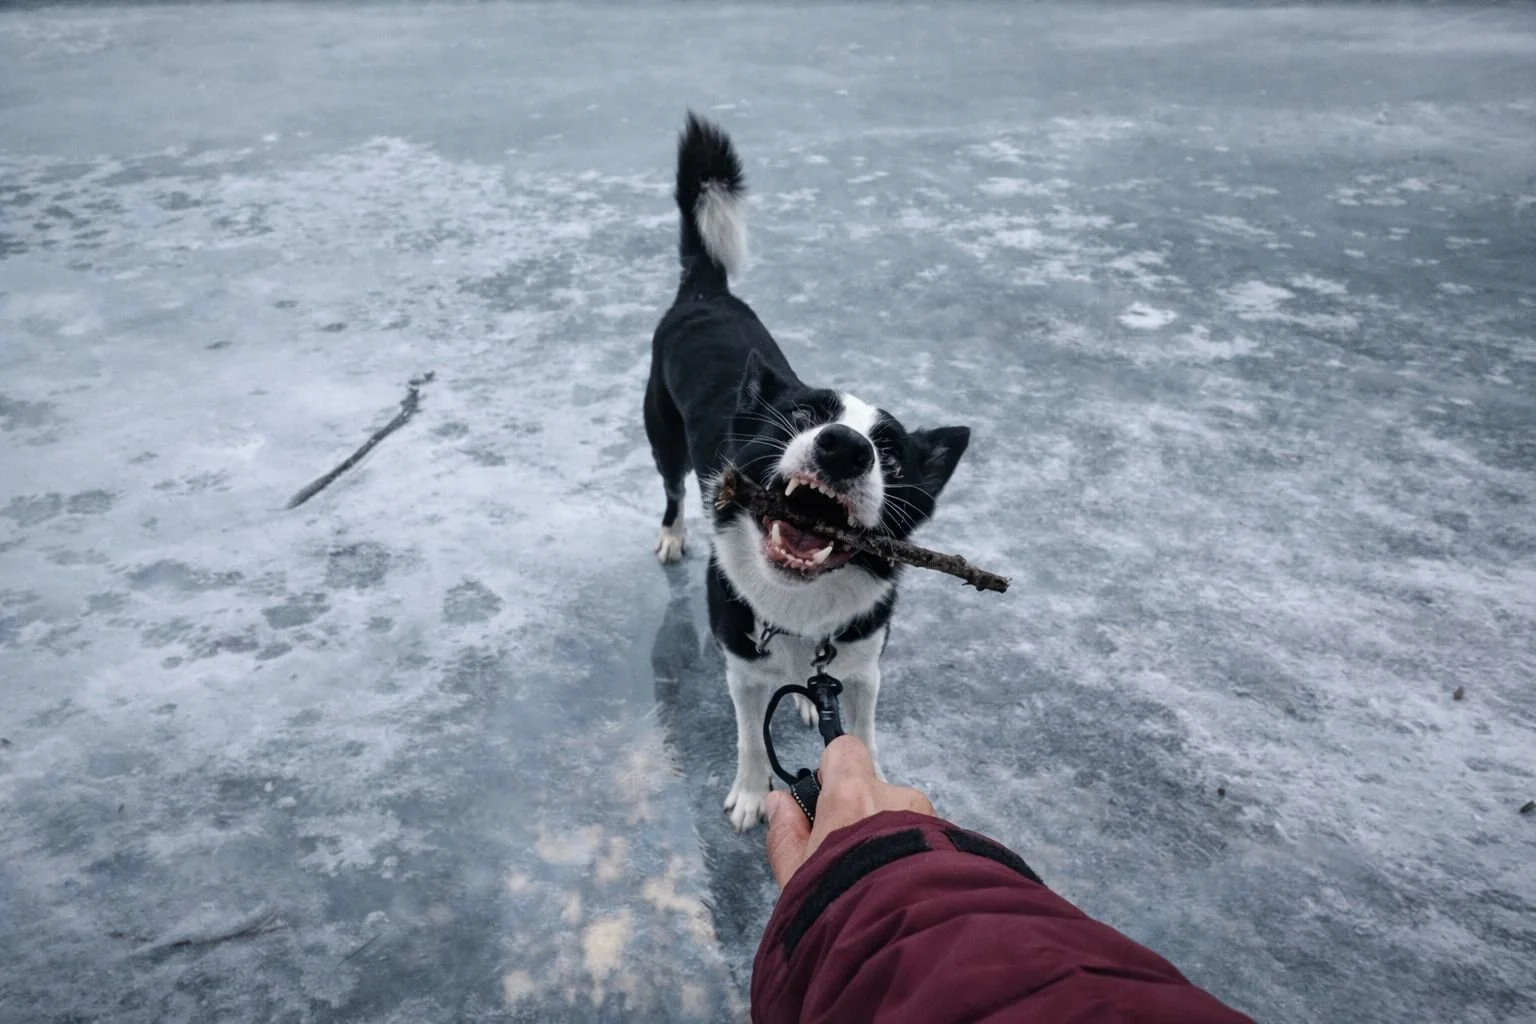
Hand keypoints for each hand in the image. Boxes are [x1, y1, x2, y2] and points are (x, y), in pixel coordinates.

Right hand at [764, 736, 934, 888]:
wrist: (902, 938)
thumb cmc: (842, 903)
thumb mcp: (795, 873)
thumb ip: (785, 832)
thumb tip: (779, 803)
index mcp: (852, 794)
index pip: (845, 751)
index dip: (833, 770)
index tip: (825, 801)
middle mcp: (895, 797)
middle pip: (875, 791)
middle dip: (863, 816)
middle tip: (848, 856)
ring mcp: (927, 819)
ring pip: (903, 818)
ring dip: (891, 839)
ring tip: (878, 880)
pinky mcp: (950, 843)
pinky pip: (925, 840)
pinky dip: (914, 856)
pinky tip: (901, 888)